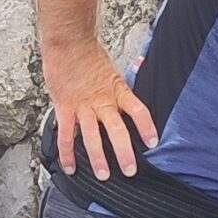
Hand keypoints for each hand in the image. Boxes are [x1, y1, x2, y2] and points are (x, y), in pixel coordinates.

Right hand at [44, 40, 158, 182]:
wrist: (68, 42)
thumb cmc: (90, 55)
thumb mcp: (114, 71)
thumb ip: (122, 86)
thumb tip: (137, 85)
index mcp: (118, 91)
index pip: (138, 110)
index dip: (147, 127)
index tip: (153, 142)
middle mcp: (102, 101)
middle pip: (116, 129)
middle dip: (124, 152)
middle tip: (130, 170)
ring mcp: (82, 106)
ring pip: (91, 136)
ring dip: (97, 158)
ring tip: (103, 175)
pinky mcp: (64, 108)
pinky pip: (65, 135)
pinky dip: (67, 153)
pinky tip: (71, 167)